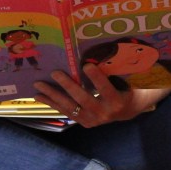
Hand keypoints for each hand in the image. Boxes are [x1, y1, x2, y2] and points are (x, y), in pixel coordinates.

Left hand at [33, 64, 165, 127]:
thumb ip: (124, 67)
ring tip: (38, 86)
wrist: (131, 110)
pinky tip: (39, 96)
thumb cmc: (131, 87)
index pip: (107, 89)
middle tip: (56, 72)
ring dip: (53, 96)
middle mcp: (105, 114)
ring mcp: (93, 120)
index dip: (97, 78)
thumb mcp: (132, 78)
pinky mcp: (85, 122)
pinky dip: (52, 103)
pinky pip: (66, 112)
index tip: (87, 65)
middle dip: (68, 86)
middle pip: (83, 99)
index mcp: (119, 102)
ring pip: (71, 107)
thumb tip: (121, 47)